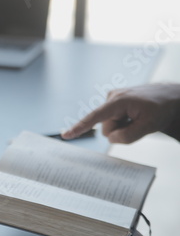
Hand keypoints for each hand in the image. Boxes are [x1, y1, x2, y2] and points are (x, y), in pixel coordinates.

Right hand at [62, 83, 179, 142]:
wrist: (171, 98)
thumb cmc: (162, 108)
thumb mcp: (148, 126)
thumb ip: (127, 136)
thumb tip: (110, 138)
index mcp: (118, 101)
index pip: (95, 117)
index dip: (80, 127)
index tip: (66, 135)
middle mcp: (112, 97)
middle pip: (106, 127)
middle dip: (120, 131)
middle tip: (139, 123)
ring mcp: (113, 99)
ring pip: (110, 125)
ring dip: (123, 126)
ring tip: (139, 117)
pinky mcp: (115, 102)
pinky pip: (114, 120)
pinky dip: (124, 122)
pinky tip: (135, 115)